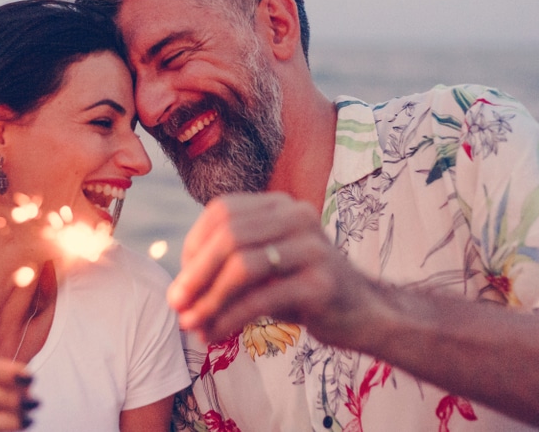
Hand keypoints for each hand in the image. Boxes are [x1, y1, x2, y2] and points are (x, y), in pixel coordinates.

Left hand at [166, 192, 379, 346]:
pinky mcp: (321, 283)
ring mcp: (312, 247)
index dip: (193, 245)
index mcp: (280, 205)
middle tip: (176, 305)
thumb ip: (227, 267)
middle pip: (229, 236)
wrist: (363, 314)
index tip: (182, 280)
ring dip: (210, 298)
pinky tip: (216, 334)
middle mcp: (297, 216)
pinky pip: (262, 298)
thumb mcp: (264, 270)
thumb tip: (177, 293)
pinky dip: (231, 318)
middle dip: (195, 273)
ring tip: (192, 324)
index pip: (221, 211)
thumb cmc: (302, 290)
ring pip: (243, 266)